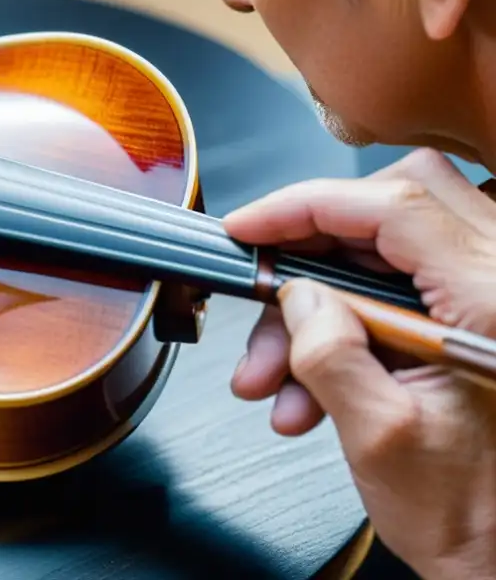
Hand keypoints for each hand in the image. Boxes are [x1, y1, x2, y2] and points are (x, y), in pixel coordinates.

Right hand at [222, 149, 495, 579]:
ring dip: (318, 299)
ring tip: (275, 374)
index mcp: (493, 304)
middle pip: (394, 205)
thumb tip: (296, 295)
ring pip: (388, 246)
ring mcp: (490, 297)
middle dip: (312, 246)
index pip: (392, 206)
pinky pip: (397, 283)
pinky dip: (341, 320)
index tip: (249, 229)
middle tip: (265, 287)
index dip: (305, 206)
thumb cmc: (474, 516)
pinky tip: (308, 384)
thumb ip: (329, 355)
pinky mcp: (472, 314)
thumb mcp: (380, 439)